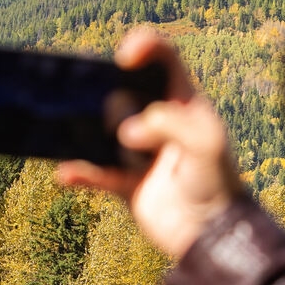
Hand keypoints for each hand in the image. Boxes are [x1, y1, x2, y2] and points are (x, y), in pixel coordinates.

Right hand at [57, 27, 244, 260]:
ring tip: (71, 126)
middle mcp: (159, 123)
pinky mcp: (124, 183)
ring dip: (86, 129)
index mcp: (184, 104)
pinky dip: (79, 172)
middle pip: (124, 91)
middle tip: (97, 96)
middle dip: (107, 89)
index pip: (164, 61)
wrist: (212, 236)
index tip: (126, 57)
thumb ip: (167, 124)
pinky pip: (94, 173)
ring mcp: (139, 153)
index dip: (145, 47)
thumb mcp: (204, 143)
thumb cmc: (218, 183)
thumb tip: (124, 131)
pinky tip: (66, 174)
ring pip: (103, 130)